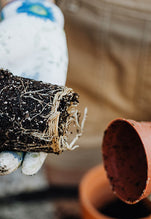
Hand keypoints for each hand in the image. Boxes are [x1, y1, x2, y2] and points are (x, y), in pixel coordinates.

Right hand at [0, 0, 67, 174]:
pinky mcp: (58, 100)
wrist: (35, 31)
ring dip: (33, 154)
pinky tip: (54, 144)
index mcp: (5, 108)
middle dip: (9, 157)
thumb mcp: (0, 57)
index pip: (1, 134)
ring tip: (28, 168)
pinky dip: (56, 132)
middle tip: (5, 165)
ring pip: (37, 136)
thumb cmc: (10, 42)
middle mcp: (21, 112)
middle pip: (15, 141)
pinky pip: (59, 119)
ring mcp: (40, 107)